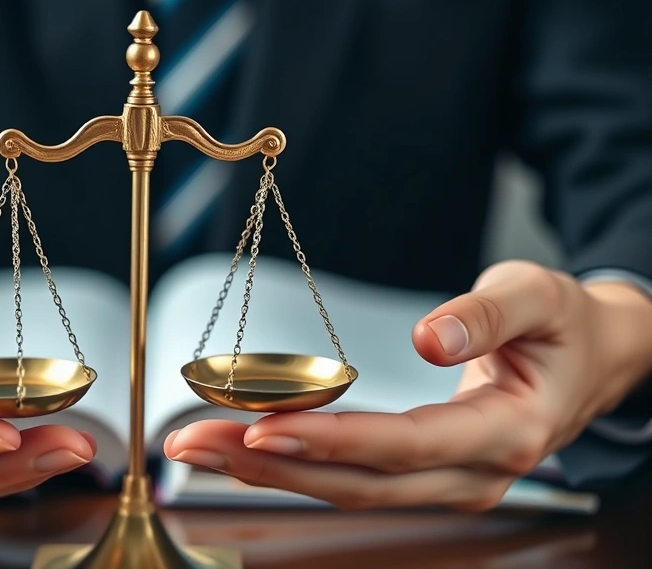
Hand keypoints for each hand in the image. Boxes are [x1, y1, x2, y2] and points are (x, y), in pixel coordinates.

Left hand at [165, 260, 651, 510]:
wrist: (591, 359)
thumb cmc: (565, 326)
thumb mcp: (541, 295)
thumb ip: (488, 313)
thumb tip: (430, 337)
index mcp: (507, 433)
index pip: (407, 445)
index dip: (333, 439)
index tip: (262, 428)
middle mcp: (472, 475)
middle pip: (359, 483)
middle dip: (269, 465)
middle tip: (193, 439)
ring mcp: (446, 483)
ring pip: (345, 490)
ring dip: (266, 471)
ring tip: (196, 445)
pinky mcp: (422, 475)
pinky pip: (349, 479)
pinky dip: (292, 465)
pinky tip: (241, 449)